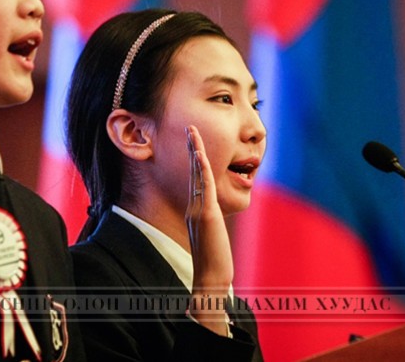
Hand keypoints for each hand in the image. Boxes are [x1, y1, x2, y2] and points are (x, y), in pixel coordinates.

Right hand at [185, 125, 231, 335]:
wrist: (210, 278)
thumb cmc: (215, 260)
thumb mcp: (213, 234)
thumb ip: (211, 221)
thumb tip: (213, 213)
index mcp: (195, 210)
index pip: (195, 178)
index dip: (195, 158)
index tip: (194, 142)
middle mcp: (193, 206)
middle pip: (192, 171)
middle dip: (191, 147)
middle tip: (190, 127)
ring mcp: (197, 209)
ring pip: (197, 174)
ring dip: (195, 151)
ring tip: (193, 132)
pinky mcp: (206, 214)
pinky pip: (204, 186)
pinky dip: (202, 169)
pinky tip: (200, 155)